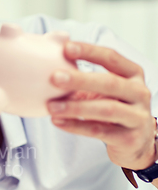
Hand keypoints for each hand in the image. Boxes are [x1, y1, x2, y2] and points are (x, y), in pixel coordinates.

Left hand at [47, 41, 156, 169]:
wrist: (136, 142)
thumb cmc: (113, 109)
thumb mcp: (101, 90)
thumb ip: (81, 79)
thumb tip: (50, 62)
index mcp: (132, 74)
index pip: (111, 58)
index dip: (89, 51)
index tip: (66, 48)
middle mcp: (139, 92)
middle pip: (110, 83)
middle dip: (80, 80)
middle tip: (54, 78)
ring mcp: (137, 116)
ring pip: (106, 109)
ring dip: (75, 107)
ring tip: (51, 107)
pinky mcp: (129, 138)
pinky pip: (99, 131)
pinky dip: (76, 126)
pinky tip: (58, 121)